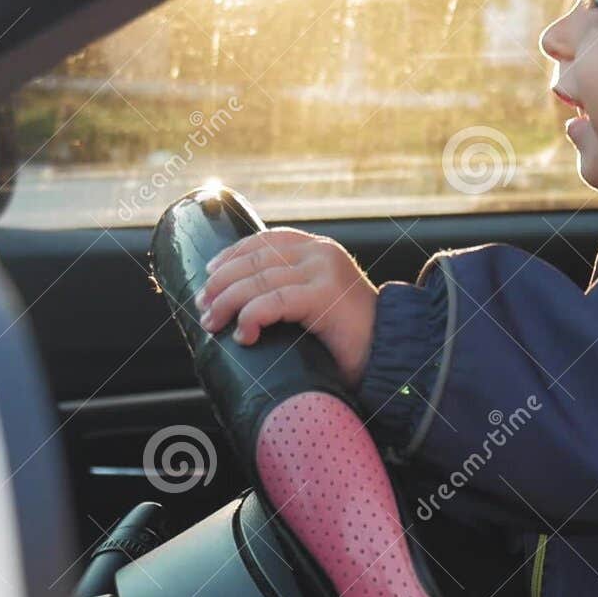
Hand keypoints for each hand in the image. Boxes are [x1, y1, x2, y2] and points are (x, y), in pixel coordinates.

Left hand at [196, 227, 376, 386]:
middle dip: (221, 283)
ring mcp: (324, 272)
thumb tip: (239, 301)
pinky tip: (244, 334)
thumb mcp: (317, 304)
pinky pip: (275, 301)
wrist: (393, 355)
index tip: (209, 274)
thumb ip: (289, 292)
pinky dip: (251, 316)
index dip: (232, 255)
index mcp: (318, 250)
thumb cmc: (351, 339)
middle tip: (204, 307)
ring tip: (214, 323)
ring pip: (259, 279)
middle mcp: (321, 253)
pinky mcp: (326, 296)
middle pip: (255, 259)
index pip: (265, 241)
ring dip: (227, 302)